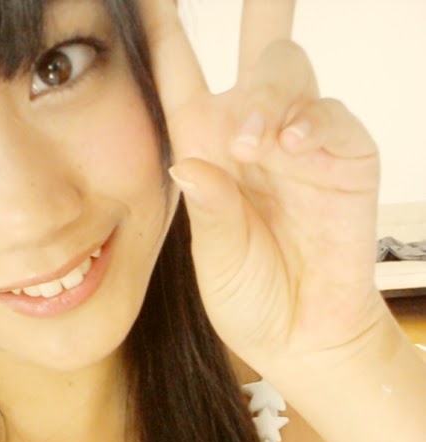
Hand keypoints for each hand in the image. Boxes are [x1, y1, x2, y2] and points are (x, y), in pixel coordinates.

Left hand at [141, 0, 382, 372]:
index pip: (183, 76)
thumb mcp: (214, 258)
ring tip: (252, 145)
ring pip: (290, 75)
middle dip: (257, 13)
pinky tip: (289, 147)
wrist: (299, 338)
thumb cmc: (249, 297)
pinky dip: (310, 126)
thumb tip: (192, 163)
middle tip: (249, 22)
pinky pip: (331, 118)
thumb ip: (209, 212)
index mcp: (208, 150)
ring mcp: (303, 143)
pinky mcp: (346, 159)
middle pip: (258, 49)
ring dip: (268, 100)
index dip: (166, 29)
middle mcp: (256, 135)